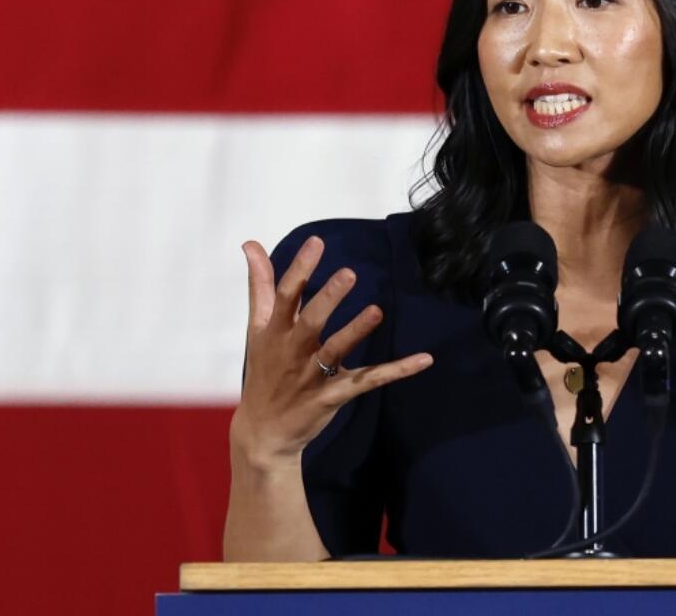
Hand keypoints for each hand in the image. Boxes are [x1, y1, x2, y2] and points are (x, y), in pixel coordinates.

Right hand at [230, 236, 432, 467]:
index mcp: (274, 332)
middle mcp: (292, 352)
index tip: (316, 243)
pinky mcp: (333, 397)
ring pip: (336, 351)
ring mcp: (313, 376)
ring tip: (377, 311)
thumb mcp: (256, 329)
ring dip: (356, 331)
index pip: (285, 297)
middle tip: (349, 273)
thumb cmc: (264, 371)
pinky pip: (367, 381)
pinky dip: (396, 371)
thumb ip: (260, 286)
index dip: (299, 269)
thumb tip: (251, 244)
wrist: (262, 432)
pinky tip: (423, 359)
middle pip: (310, 322)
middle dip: (327, 299)